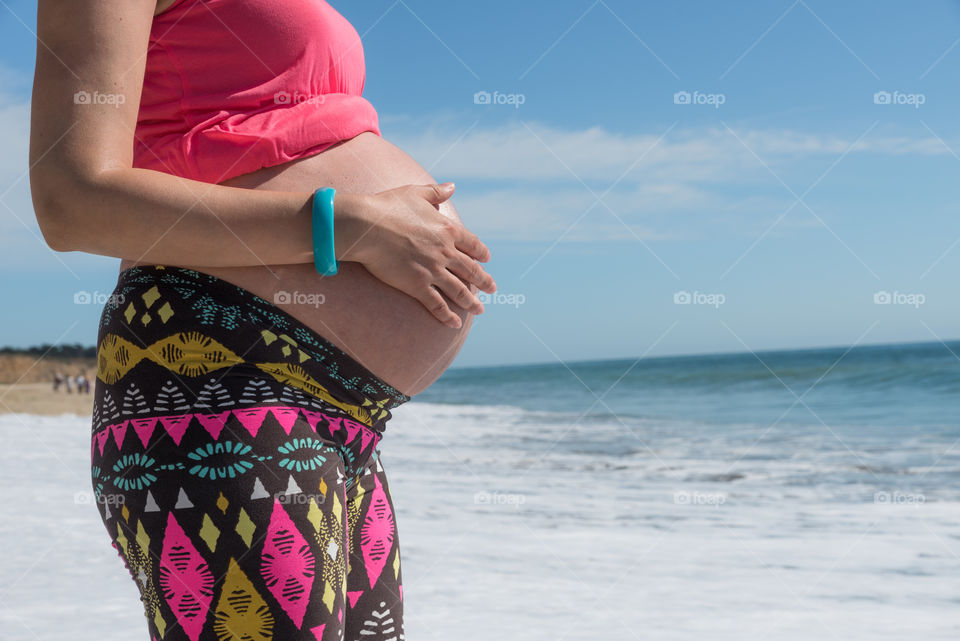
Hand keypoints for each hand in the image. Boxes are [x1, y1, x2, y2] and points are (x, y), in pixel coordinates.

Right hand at [340, 182, 496, 327]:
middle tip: (492, 289)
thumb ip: (436, 192)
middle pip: (471, 270)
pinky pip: (437, 305)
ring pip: (459, 290)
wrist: (367, 226)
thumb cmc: (387, 206)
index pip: (472, 244)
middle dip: (484, 281)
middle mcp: (445, 252)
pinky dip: (447, 316)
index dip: (481, 253)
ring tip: (479, 310)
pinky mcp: (417, 286)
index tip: (486, 260)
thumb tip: (452, 187)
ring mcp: (433, 271)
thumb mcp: (416, 193)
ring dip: (471, 302)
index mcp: (448, 230)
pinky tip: (455, 324)